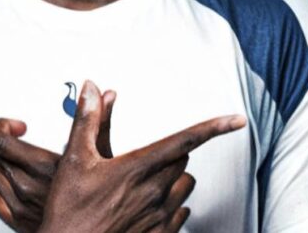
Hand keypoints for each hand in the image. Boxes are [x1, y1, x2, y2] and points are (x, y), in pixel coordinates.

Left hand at [0, 90, 116, 231]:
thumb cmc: (100, 197)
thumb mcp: (103, 155)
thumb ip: (99, 119)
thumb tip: (103, 92)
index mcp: (43, 165)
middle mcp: (25, 186)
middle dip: (0, 136)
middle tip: (18, 130)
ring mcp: (19, 206)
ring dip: (2, 160)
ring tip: (24, 156)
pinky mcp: (18, 222)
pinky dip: (1, 186)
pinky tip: (18, 180)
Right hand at [38, 80, 246, 232]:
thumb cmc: (69, 210)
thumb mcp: (74, 158)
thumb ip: (88, 118)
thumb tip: (92, 88)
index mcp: (137, 168)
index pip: (185, 140)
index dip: (214, 127)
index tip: (237, 120)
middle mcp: (155, 193)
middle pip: (183, 160)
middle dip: (169, 153)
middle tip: (142, 157)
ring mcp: (160, 218)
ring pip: (185, 187)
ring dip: (172, 179)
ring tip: (141, 183)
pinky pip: (182, 215)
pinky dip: (171, 206)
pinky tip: (146, 207)